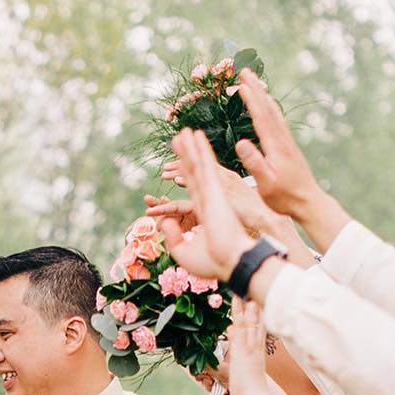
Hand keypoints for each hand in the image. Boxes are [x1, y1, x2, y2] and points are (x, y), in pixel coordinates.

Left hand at [160, 130, 254, 283]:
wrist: (233, 260)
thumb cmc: (215, 263)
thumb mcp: (185, 253)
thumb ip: (172, 238)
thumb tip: (161, 223)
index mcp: (205, 213)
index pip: (189, 192)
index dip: (180, 180)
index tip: (167, 173)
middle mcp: (209, 199)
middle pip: (193, 173)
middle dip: (185, 156)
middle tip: (178, 139)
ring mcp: (213, 192)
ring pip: (198, 165)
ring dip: (190, 148)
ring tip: (182, 131)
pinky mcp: (216, 189)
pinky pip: (206, 165)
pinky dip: (200, 150)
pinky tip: (195, 135)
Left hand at [223, 298, 269, 394]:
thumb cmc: (251, 386)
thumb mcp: (246, 364)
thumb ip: (239, 348)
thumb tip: (233, 335)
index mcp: (257, 347)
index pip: (258, 322)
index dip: (255, 307)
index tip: (251, 292)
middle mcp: (256, 345)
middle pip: (256, 317)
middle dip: (252, 300)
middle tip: (248, 282)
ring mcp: (250, 348)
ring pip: (250, 322)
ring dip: (247, 306)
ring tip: (243, 289)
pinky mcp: (244, 354)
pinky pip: (243, 335)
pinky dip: (241, 323)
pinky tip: (239, 313)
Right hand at [233, 70, 340, 240]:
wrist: (308, 202)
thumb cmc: (283, 197)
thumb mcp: (265, 182)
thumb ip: (253, 162)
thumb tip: (240, 142)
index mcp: (275, 146)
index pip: (260, 116)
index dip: (251, 98)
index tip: (241, 82)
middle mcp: (282, 139)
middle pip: (268, 108)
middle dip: (256, 89)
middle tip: (245, 71)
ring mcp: (287, 142)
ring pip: (274, 112)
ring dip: (263, 96)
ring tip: (255, 83)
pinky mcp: (289, 147)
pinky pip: (278, 121)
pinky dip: (271, 108)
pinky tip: (270, 107)